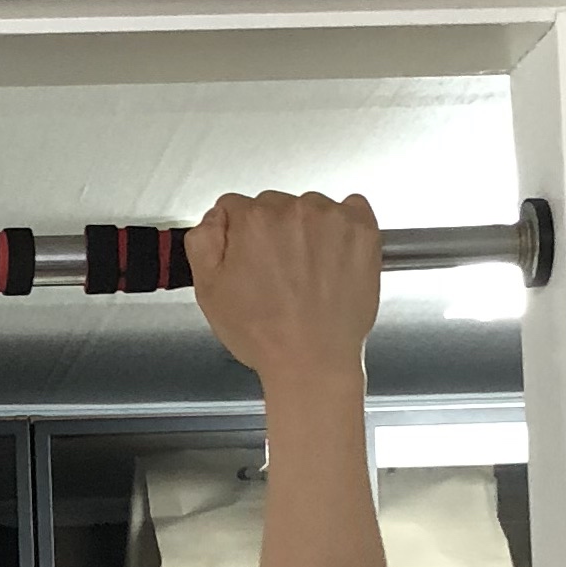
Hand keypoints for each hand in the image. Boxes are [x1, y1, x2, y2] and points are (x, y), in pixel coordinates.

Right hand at [184, 189, 380, 386]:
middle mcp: (293, 211)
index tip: (248, 255)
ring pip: (310, 207)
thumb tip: (216, 218)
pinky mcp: (363, 231)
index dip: (237, 234)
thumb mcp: (209, 291)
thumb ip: (202, 241)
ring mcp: (332, 219)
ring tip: (307, 271)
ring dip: (307, 229)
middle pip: (273, 204)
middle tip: (278, 271)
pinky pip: (351, 207)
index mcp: (253, 221)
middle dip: (272, 231)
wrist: (314, 361)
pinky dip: (343, 226)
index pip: (235, 206)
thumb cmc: (266, 334)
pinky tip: (334, 256)